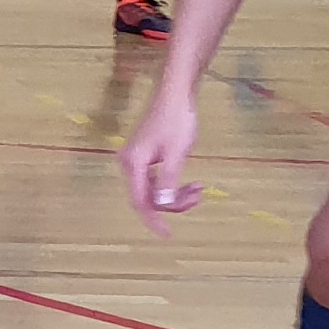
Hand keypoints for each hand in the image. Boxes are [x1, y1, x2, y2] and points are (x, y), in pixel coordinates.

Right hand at [116, 95, 204, 237]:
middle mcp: (129, 164)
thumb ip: (168, 180)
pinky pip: (156, 180)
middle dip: (173, 203)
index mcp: (133, 164)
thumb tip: (162, 206)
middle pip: (147, 197)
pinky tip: (191, 183)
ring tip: (199, 189)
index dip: (154, 220)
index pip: (140, 201)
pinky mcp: (144, 156)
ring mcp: (136, 160)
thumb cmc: (177, 120)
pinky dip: (173, 184)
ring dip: (176, 194)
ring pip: (154, 190)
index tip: (168, 235)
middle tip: (198, 195)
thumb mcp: (176, 153)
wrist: (175, 93)